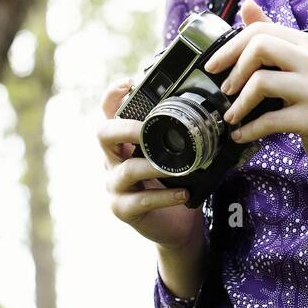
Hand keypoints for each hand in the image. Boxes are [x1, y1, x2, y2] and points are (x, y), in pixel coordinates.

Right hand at [97, 76, 205, 248]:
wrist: (178, 224)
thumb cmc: (175, 182)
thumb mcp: (174, 154)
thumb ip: (177, 134)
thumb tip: (204, 105)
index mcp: (123, 141)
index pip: (108, 112)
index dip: (113, 95)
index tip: (129, 82)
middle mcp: (112, 160)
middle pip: (103, 134)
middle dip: (126, 128)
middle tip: (147, 128)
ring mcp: (115, 186)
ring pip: (125, 170)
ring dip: (153, 166)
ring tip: (179, 168)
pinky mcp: (123, 209)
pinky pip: (141, 201)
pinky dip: (164, 196)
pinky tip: (183, 192)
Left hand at [203, 0, 307, 173]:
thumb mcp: (297, 61)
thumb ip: (271, 34)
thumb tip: (246, 4)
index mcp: (305, 44)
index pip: (260, 30)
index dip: (230, 47)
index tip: (213, 66)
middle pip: (260, 47)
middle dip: (234, 70)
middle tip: (226, 89)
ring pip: (261, 82)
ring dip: (239, 104)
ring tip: (232, 115)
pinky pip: (271, 120)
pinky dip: (249, 129)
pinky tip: (241, 134)